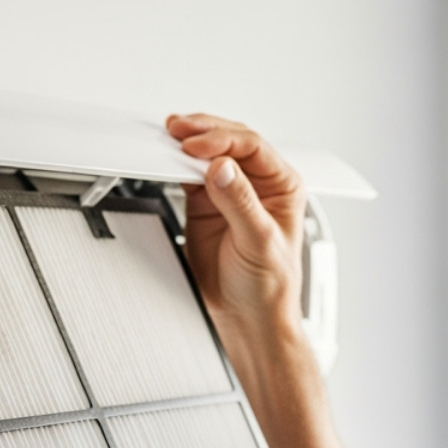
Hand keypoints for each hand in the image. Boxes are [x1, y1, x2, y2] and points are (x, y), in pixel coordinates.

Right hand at [166, 113, 304, 339]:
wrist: (247, 316)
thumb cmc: (269, 286)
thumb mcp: (260, 242)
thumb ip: (241, 203)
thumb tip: (222, 168)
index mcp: (281, 186)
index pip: (252, 147)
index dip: (223, 141)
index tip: (197, 147)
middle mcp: (257, 184)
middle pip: (229, 142)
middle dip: (203, 132)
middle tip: (178, 131)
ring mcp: (228, 193)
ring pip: (207, 155)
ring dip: (187, 145)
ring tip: (169, 138)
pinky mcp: (205, 206)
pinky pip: (188, 176)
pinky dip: (175, 167)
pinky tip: (166, 161)